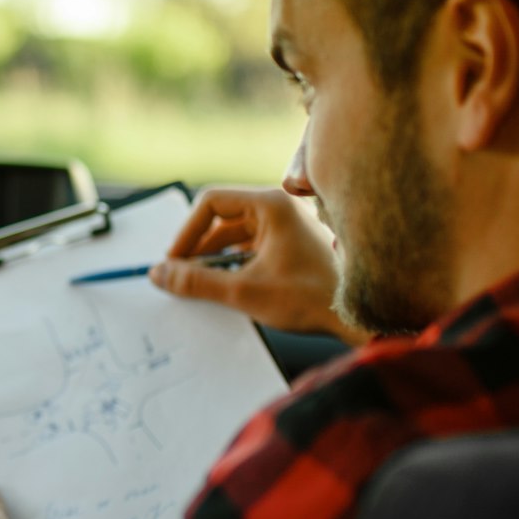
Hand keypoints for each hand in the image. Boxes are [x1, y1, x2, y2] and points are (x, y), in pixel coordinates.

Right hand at [149, 186, 366, 343]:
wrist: (359, 316)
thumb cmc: (310, 297)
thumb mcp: (243, 291)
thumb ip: (195, 282)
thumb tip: (158, 274)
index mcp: (270, 205)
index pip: (211, 202)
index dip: (186, 232)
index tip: (174, 261)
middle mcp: (280, 208)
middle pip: (222, 220)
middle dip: (198, 250)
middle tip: (181, 278)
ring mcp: (289, 227)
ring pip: (236, 237)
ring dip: (215, 261)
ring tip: (203, 288)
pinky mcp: (293, 246)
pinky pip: (252, 248)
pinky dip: (235, 266)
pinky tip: (229, 290)